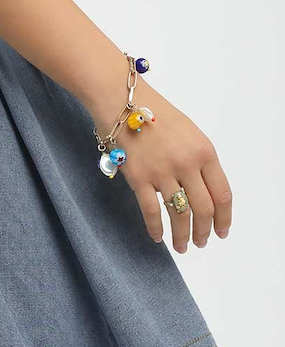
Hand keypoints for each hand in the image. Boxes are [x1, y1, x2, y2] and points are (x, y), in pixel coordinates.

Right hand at [85, 78, 233, 251]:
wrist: (121, 100)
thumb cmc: (155, 113)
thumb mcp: (190, 132)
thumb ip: (200, 161)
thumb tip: (204, 191)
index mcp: (204, 152)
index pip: (222, 194)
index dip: (224, 218)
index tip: (222, 231)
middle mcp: (187, 164)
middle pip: (203, 208)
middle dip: (205, 231)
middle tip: (202, 242)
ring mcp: (162, 172)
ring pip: (178, 214)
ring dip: (182, 236)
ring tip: (182, 246)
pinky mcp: (138, 177)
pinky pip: (151, 211)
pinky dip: (155, 228)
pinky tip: (158, 237)